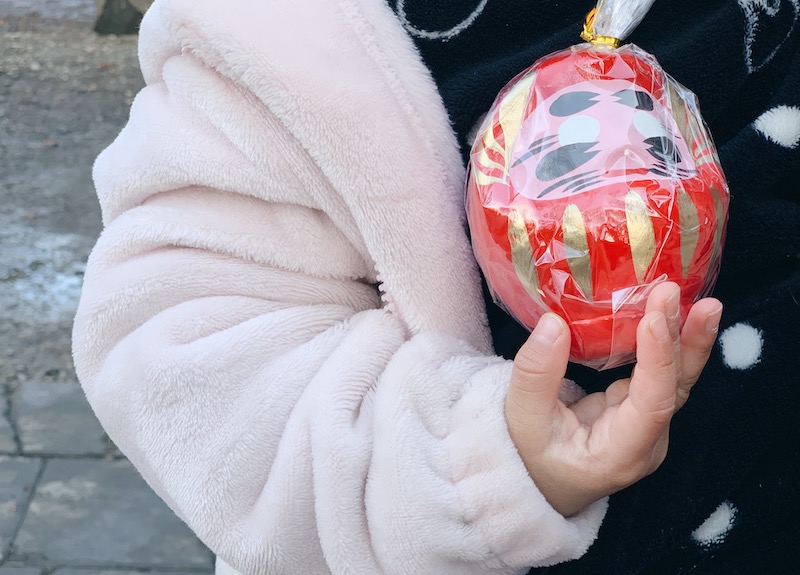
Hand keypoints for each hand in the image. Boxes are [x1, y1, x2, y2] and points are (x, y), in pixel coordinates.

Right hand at [505, 282, 722, 516]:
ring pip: (676, 379)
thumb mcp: (522, 419)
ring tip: (700, 302)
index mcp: (620, 455)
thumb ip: (536, 375)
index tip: (653, 318)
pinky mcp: (640, 406)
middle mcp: (647, 441)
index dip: (657, 360)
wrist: (537, 480)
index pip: (652, 406)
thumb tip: (554, 322)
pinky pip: (662, 372)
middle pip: (675, 388)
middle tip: (677, 294)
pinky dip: (670, 341)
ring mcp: (648, 425)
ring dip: (685, 337)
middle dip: (681, 339)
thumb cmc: (528, 456)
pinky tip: (675, 312)